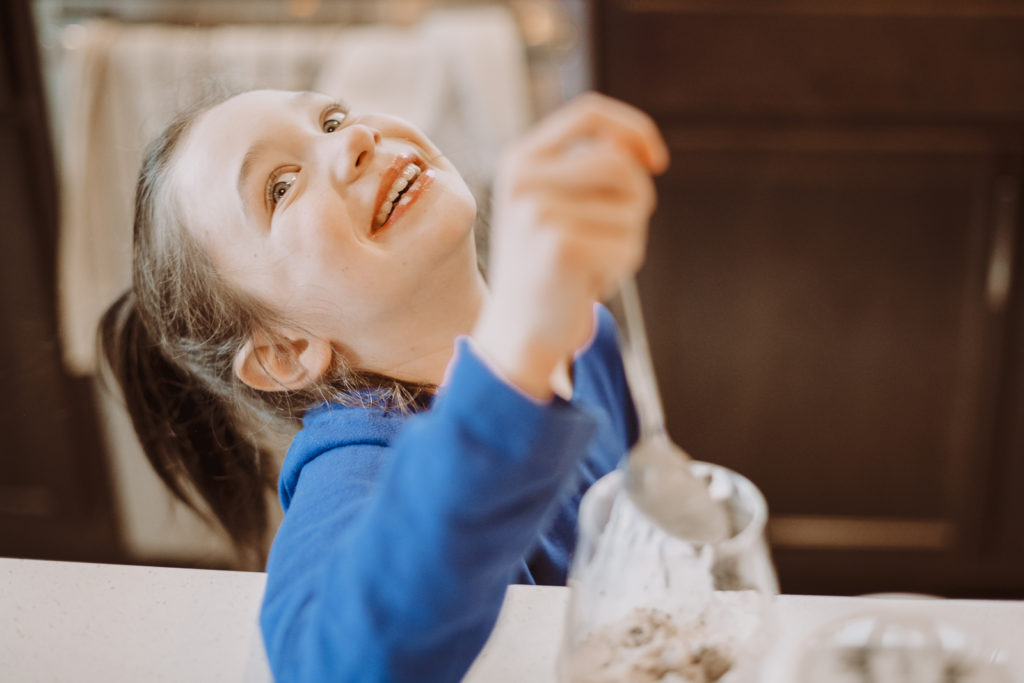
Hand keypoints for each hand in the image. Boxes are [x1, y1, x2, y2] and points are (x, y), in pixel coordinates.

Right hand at [473, 92, 668, 399]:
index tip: (657, 160)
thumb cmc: (548, 270)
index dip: (633, 128)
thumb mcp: (557, 208)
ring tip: (593, 263)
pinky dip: (620, 269)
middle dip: (635, 201)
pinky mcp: (563, 246)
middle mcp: (524, 180)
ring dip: (628, 239)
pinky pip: (628, 245)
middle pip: (620, 162)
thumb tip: (638, 148)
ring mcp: (539, 212)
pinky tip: (588, 284)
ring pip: (631, 206)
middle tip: (611, 239)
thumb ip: (591, 171)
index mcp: (520, 161)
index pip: (588, 113)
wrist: (517, 333)